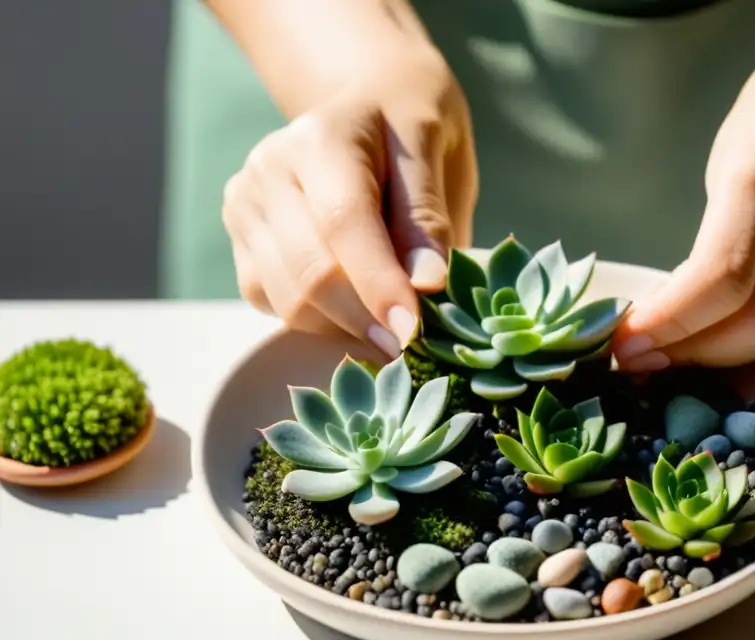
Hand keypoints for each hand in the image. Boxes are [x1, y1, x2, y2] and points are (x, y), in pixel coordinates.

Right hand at [221, 27, 476, 358]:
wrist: (369, 106)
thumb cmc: (412, 136)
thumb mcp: (438, 157)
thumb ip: (428, 219)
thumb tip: (427, 286)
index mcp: (322, 137)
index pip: (344, 222)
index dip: (378, 284)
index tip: (413, 330)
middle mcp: (270, 169)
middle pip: (311, 270)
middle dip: (365, 318)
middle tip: (411, 343)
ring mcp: (246, 205)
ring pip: (289, 298)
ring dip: (345, 326)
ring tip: (388, 323)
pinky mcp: (240, 240)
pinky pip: (275, 304)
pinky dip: (320, 321)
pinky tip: (355, 305)